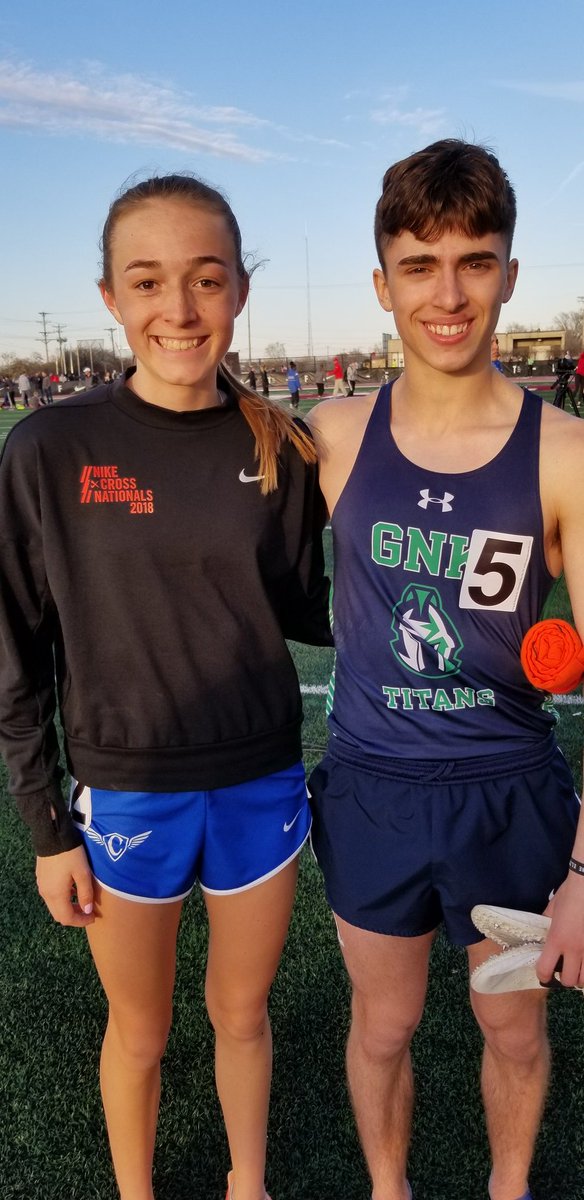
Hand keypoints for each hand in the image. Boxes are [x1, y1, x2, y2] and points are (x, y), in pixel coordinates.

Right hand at [36, 845, 94, 926]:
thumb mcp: (83, 873)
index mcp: (56, 895)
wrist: (52, 836)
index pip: (67, 918)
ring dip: (67, 907)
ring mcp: (41, 886)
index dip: (80, 921)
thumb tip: (87, 911)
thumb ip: (85, 894)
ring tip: (81, 901)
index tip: (93, 917)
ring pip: (54, 906)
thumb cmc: (71, 854)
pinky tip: (71, 889)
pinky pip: (50, 896)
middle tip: (88, 912)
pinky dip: (61, 899)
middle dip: (74, 917)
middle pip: (58, 915)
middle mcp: (46, 894)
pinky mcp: (41, 878)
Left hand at [537, 872, 583, 987]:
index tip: (543, 975)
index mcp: (557, 939)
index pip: (545, 969)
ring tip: (578, 967)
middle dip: (564, 979)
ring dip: (580, 976)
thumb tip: (541, 931)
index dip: (542, 976)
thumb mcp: (552, 908)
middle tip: (563, 970)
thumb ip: (546, 923)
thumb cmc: (569, 893)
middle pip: (569, 981)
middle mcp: (574, 949)